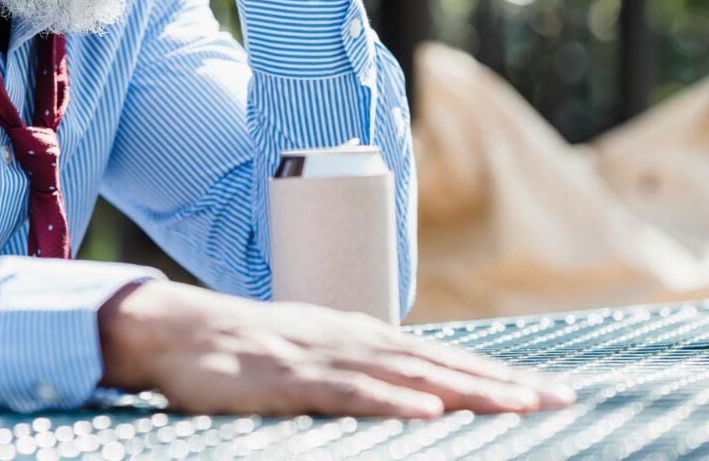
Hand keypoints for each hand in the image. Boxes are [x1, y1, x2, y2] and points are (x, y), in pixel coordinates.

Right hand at [98, 282, 574, 417]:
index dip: (493, 373)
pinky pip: (347, 390)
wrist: (184, 332)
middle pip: (437, 362)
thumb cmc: (247, 351)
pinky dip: (390, 398)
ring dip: (464, 387)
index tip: (544, 391)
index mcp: (359, 336)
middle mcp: (351, 339)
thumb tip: (406, 391)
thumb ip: (357, 370)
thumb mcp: (312, 356)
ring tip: (517, 405)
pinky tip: (427, 409)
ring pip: (405, 373)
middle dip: (500, 381)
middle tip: (559, 399)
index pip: (439, 357)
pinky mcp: (289, 378)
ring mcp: (322, 355)